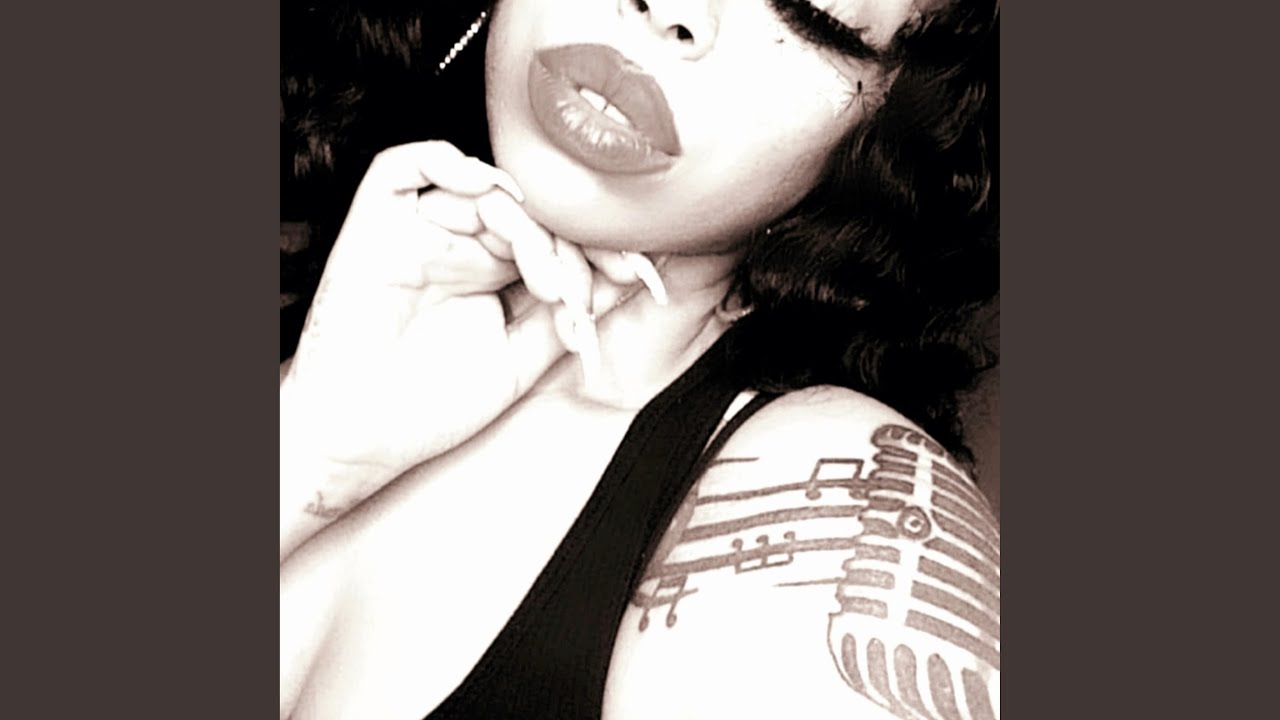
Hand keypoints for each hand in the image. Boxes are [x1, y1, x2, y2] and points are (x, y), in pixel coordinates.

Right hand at [281, 142, 663, 501]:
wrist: (363, 434)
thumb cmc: (430, 405)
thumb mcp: (522, 359)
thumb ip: (569, 313)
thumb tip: (631, 278)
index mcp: (497, 273)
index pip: (558, 237)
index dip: (603, 249)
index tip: (645, 276)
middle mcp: (463, 244)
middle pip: (532, 212)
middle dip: (572, 248)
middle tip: (579, 297)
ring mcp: (422, 231)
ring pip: (487, 192)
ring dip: (528, 229)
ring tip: (544, 282)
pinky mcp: (377, 223)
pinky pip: (407, 166)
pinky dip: (450, 165)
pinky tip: (490, 194)